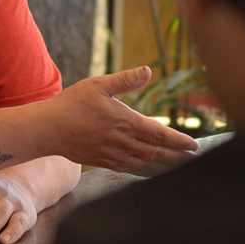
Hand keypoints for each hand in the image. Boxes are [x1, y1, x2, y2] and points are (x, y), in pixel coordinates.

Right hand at [48, 66, 199, 174]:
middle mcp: (123, 141)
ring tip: (181, 169)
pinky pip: (132, 170)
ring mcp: (114, 154)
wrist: (48, 129)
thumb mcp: (99, 85)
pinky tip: (153, 172)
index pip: (160, 134)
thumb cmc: (72, 104)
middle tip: (195, 160)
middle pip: (158, 153)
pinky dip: (147, 172)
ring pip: (147, 165)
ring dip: (166, 167)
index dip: (179, 141)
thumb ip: (126, 80)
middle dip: (178, 157)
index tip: (195, 145)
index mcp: (126, 121)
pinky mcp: (104, 162)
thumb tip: (148, 70)